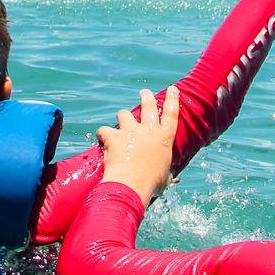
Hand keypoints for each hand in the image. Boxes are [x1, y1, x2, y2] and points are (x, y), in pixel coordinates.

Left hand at [97, 86, 178, 203]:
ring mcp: (131, 131)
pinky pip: (105, 130)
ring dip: (122, 117)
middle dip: (146, 97)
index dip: (172, 100)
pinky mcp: (114, 136)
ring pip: (125, 114)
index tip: (172, 89)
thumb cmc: (151, 185)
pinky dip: (103, 135)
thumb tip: (167, 177)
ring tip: (120, 123)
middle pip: (148, 106)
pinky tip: (101, 140)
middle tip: (144, 93)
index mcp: (164, 139)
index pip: (171, 114)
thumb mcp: (165, 177)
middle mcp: (149, 130)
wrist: (131, 185)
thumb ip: (165, 171)